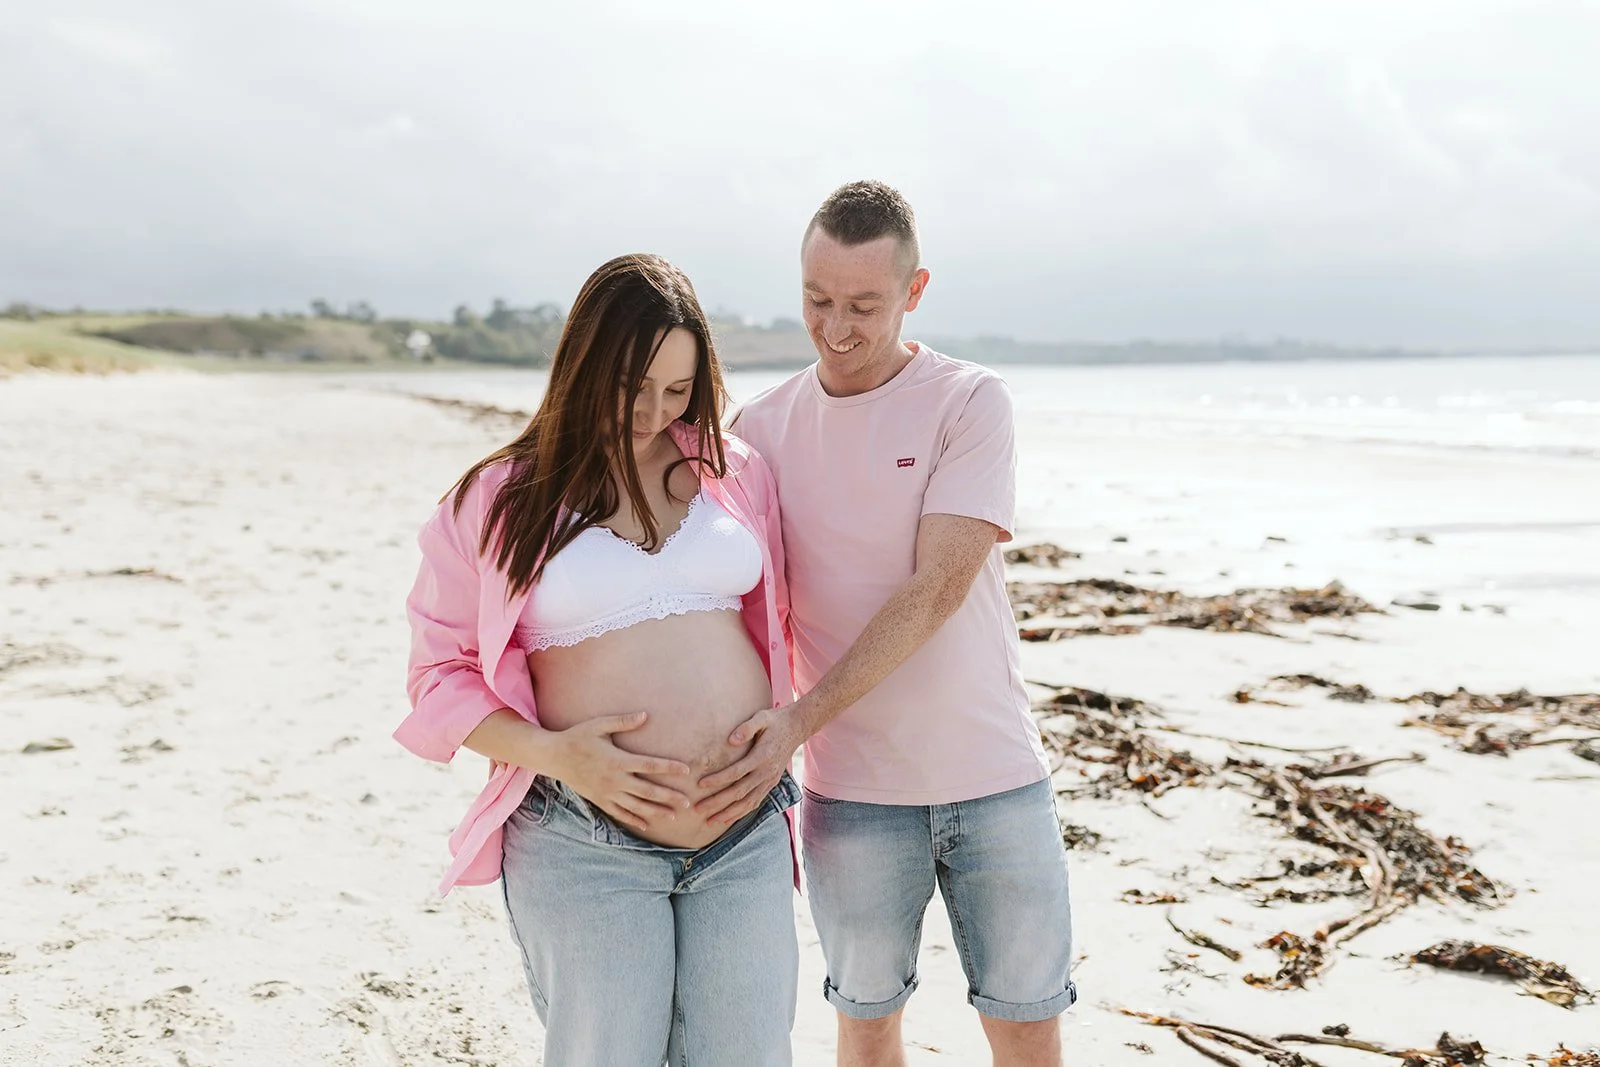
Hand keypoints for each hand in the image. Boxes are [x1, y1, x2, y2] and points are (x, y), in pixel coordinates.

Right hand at [547, 712, 692, 831]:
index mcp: (617, 760)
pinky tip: (646, 825)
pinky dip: (633, 819)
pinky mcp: (599, 800)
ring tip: (673, 817)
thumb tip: (645, 715)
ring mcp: (607, 792)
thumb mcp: (599, 725)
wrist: (554, 757)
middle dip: (669, 797)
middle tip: (688, 802)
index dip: (669, 768)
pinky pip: (619, 813)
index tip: (686, 771)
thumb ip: (623, 721)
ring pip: (636, 806)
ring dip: (655, 811)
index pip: (649, 765)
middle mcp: (614, 779)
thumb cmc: (578, 737)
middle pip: (647, 791)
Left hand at [694, 705, 804, 825]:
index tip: (700, 785)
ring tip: (709, 821)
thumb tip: (731, 740)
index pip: (737, 772)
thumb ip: (747, 728)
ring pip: (747, 803)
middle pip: (739, 792)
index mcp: (762, 756)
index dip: (718, 780)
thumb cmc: (775, 721)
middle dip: (717, 802)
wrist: (797, 728)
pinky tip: (727, 819)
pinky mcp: (771, 784)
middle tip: (698, 808)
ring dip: (728, 814)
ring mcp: (770, 780)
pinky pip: (755, 803)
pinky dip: (741, 813)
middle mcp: (767, 772)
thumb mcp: (762, 717)